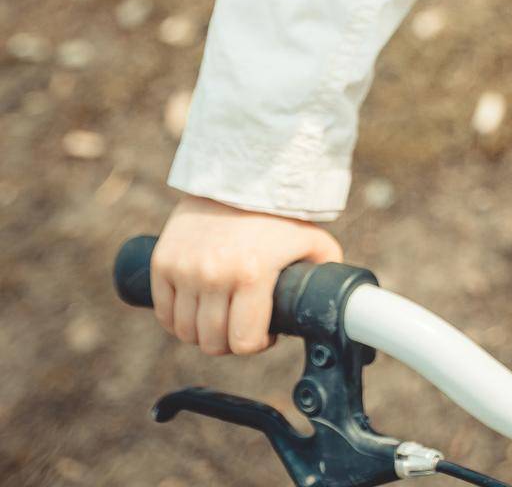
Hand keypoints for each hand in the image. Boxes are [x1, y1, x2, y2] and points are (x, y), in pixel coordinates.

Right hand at [151, 195, 343, 356]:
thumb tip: (340, 304)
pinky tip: (196, 308)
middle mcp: (214, 274)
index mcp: (252, 274)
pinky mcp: (163, 262)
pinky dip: (177, 319)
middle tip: (241, 324)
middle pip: (212, 342)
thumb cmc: (279, 212)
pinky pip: (164, 312)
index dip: (256, 344)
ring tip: (220, 315)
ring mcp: (184, 269)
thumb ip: (325, 273)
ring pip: (185, 331)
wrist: (240, 174)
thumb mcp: (313, 242)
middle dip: (230, 340)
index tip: (263, 332)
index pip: (243, 342)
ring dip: (203, 332)